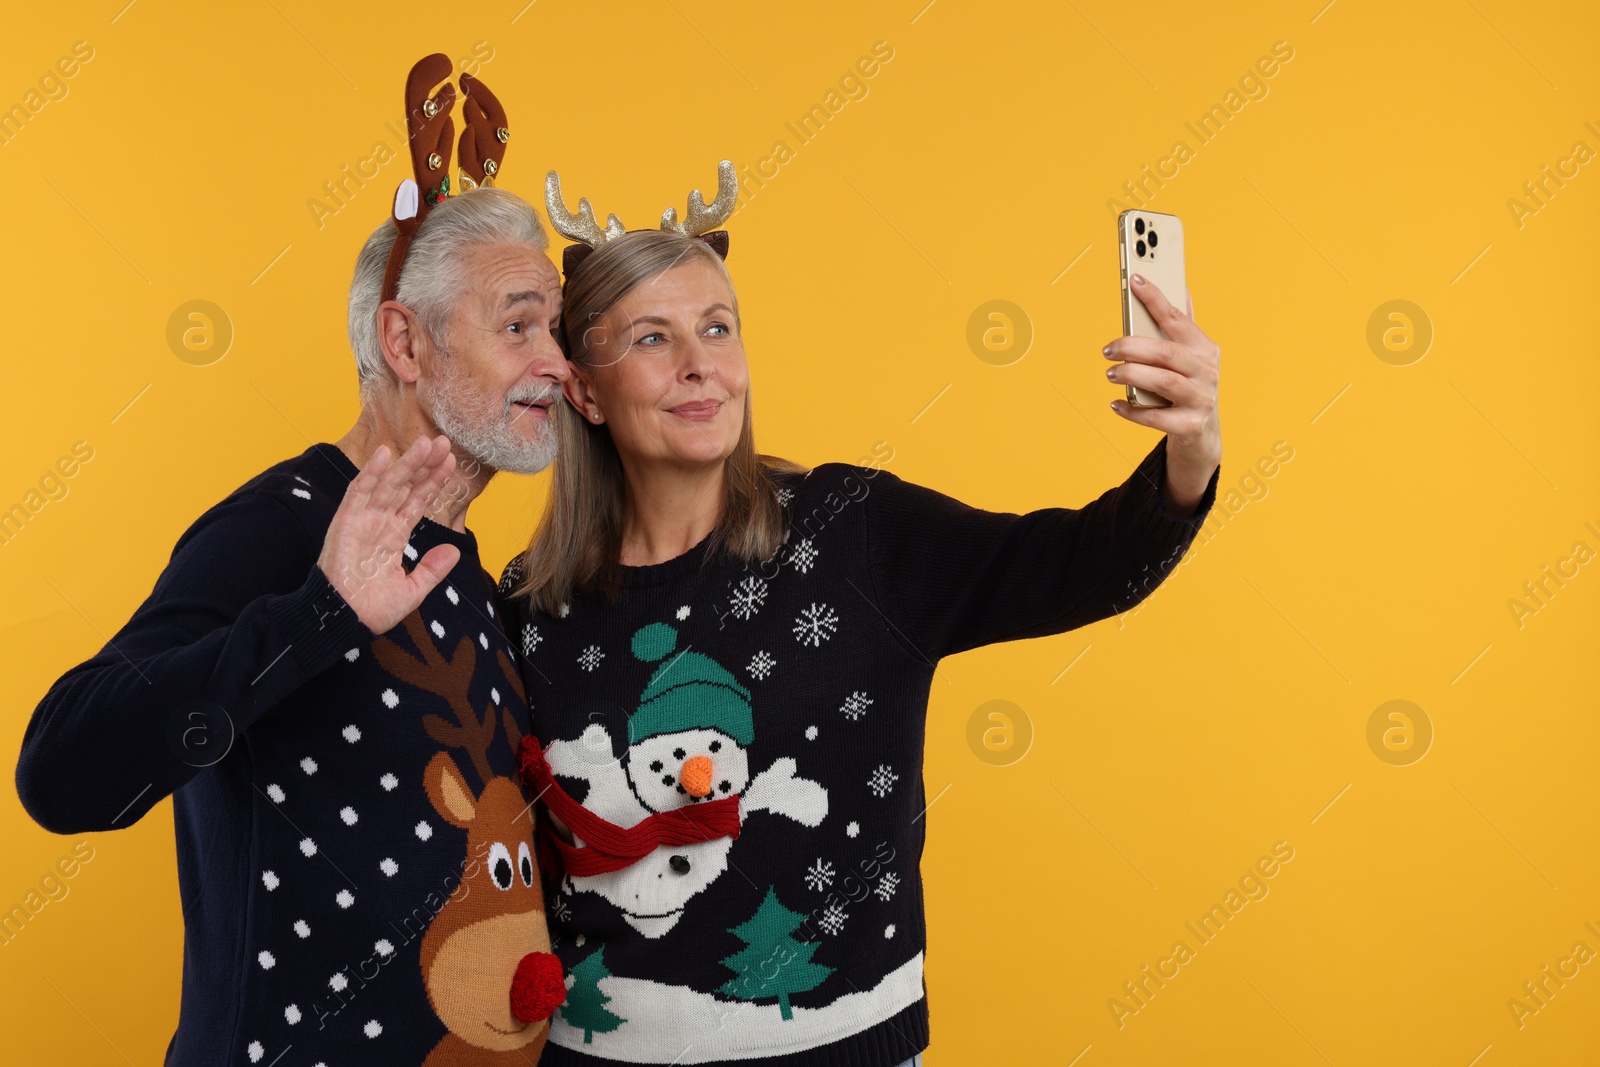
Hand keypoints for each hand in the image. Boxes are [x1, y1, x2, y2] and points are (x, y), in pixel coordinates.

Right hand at [317, 435, 460, 632]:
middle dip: (424, 465)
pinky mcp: (345, 523)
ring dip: (405, 464)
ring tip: (425, 443)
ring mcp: (362, 521)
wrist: (344, 621)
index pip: (418, 502)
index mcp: (394, 536)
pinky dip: (371, 473)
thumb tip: (454, 550)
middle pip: (406, 487)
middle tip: (443, 443)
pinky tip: (385, 454)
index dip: (433, 482)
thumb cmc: (372, 609)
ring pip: (387, 485)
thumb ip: (432, 569)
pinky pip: (358, 493)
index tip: (451, 463)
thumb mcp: (412, 590)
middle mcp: (379, 523)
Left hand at [1104, 275, 1221, 514]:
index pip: (1177, 318)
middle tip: (1108, 350)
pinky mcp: (1190, 426)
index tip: (1135, 280)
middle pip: (1167, 352)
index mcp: (1205, 348)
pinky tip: (1116, 404)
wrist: (1201, 434)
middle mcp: (1207, 372)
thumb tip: (1181, 286)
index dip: (1156, 299)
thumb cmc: (1188, 386)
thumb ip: (1183, 325)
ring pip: (1163, 382)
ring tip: (1110, 373)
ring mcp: (1201, 400)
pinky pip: (1156, 418)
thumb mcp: (1190, 355)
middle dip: (1133, 347)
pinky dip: (1132, 411)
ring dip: (1132, 375)